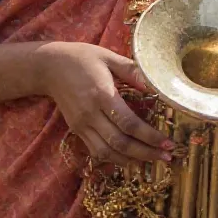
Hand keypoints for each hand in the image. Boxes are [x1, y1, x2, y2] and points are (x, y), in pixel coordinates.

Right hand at [37, 41, 172, 167]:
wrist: (49, 67)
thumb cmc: (82, 58)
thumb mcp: (108, 57)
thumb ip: (131, 71)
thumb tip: (154, 85)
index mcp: (102, 94)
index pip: (129, 124)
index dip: (150, 137)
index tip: (168, 143)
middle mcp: (91, 114)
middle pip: (121, 143)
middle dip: (146, 153)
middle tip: (167, 158)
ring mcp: (82, 125)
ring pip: (108, 152)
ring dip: (132, 160)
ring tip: (152, 161)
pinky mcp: (76, 130)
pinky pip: (96, 151)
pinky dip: (114, 159)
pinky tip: (130, 159)